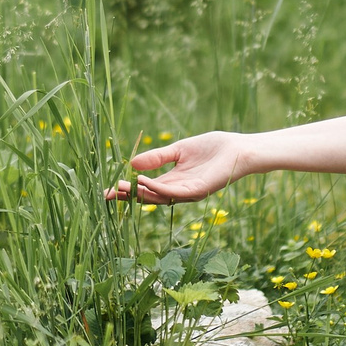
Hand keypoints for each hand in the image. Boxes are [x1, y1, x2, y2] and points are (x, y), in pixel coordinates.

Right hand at [107, 132, 253, 203]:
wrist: (238, 148)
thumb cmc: (213, 148)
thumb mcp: (179, 150)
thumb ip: (158, 157)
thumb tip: (132, 163)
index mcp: (174, 181)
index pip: (147, 189)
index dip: (128, 190)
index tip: (108, 189)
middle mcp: (179, 191)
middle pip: (149, 197)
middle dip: (128, 196)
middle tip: (107, 193)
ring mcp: (188, 193)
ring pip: (159, 197)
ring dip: (139, 193)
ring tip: (120, 186)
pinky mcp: (198, 190)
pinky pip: (174, 192)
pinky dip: (157, 188)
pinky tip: (143, 181)